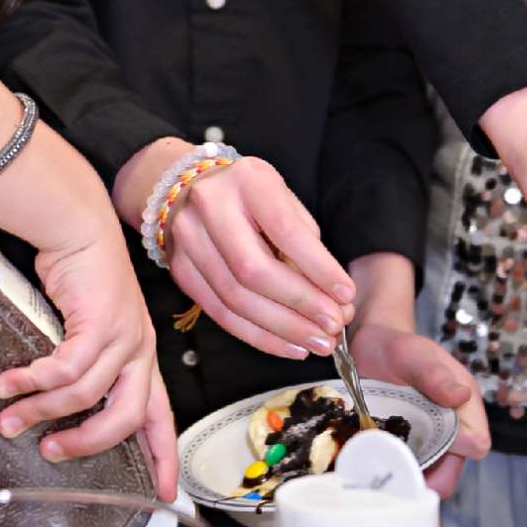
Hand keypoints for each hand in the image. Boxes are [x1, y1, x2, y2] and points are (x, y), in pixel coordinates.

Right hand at [0, 235, 169, 477]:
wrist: (78, 227)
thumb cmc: (80, 277)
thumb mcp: (89, 331)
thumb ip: (81, 369)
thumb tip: (50, 409)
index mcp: (142, 358)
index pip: (160, 417)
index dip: (163, 458)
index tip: (163, 495)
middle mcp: (140, 351)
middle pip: (127, 419)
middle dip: (87, 444)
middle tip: (50, 452)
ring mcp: (125, 336)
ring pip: (86, 396)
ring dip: (41, 411)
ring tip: (10, 418)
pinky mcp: (101, 322)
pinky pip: (66, 368)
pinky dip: (34, 381)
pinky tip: (10, 382)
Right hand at [119, 139, 356, 358]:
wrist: (188, 186)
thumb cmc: (249, 195)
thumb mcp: (283, 200)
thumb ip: (306, 243)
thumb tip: (333, 297)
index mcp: (247, 181)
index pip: (285, 231)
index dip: (318, 268)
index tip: (345, 294)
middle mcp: (211, 206)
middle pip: (255, 270)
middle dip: (300, 305)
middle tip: (332, 328)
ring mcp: (188, 239)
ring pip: (236, 299)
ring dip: (281, 329)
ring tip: (316, 342)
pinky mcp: (181, 269)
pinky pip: (220, 313)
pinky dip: (257, 335)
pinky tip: (287, 344)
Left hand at [344, 253, 487, 496]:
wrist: (371, 346)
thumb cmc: (398, 346)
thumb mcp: (416, 356)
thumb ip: (436, 376)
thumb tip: (463, 396)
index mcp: (465, 405)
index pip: (476, 444)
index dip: (455, 454)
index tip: (424, 454)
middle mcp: (452, 426)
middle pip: (452, 468)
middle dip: (427, 478)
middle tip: (395, 478)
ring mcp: (429, 438)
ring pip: (429, 473)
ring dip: (407, 477)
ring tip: (380, 474)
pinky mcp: (407, 444)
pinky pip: (406, 467)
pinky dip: (391, 471)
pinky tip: (372, 468)